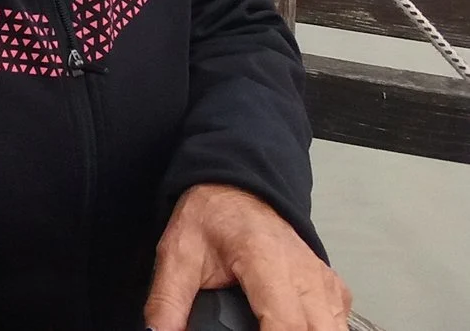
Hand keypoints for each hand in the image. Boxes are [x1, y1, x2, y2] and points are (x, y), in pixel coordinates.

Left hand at [145, 184, 349, 330]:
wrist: (236, 188)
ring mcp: (324, 282)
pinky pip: (337, 325)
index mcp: (266, 261)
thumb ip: (168, 302)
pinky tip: (290, 328)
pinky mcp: (333, 290)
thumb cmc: (212, 217)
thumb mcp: (177, 255)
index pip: (286, 324)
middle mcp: (304, 273)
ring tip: (266, 329)